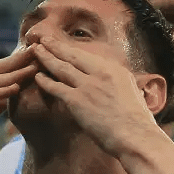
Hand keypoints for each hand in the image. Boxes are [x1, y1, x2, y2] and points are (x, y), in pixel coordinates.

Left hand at [32, 36, 163, 155]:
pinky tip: (37, 76)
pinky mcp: (77, 101)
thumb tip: (122, 82)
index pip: (88, 56)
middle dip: (55, 45)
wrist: (136, 136)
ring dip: (46, 57)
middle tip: (42, 37)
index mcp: (115, 70)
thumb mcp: (133, 93)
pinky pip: (56, 87)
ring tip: (35, 49)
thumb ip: (122, 84)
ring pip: (61, 67)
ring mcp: (88, 86)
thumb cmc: (138, 122)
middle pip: (72, 55)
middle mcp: (100, 73)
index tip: (62, 44)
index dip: (72, 49)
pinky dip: (45, 81)